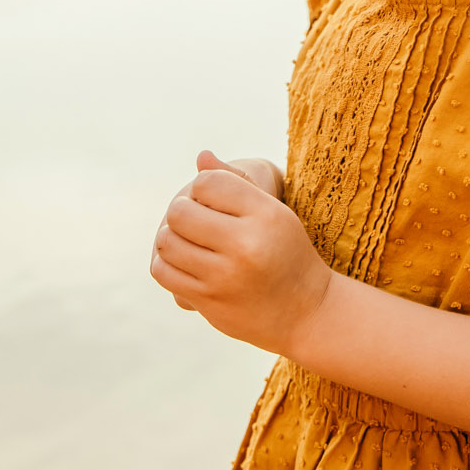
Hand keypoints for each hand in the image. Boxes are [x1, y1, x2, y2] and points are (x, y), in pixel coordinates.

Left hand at [149, 150, 331, 353]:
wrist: (306, 312)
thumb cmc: (286, 252)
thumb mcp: (274, 212)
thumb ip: (236, 182)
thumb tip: (201, 157)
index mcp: (266, 215)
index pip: (208, 183)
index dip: (203, 187)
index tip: (213, 200)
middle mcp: (246, 245)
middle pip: (179, 212)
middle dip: (182, 211)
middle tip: (195, 220)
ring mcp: (224, 277)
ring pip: (166, 242)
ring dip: (170, 237)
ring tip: (187, 239)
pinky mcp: (208, 301)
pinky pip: (163, 272)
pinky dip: (166, 262)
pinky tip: (184, 261)